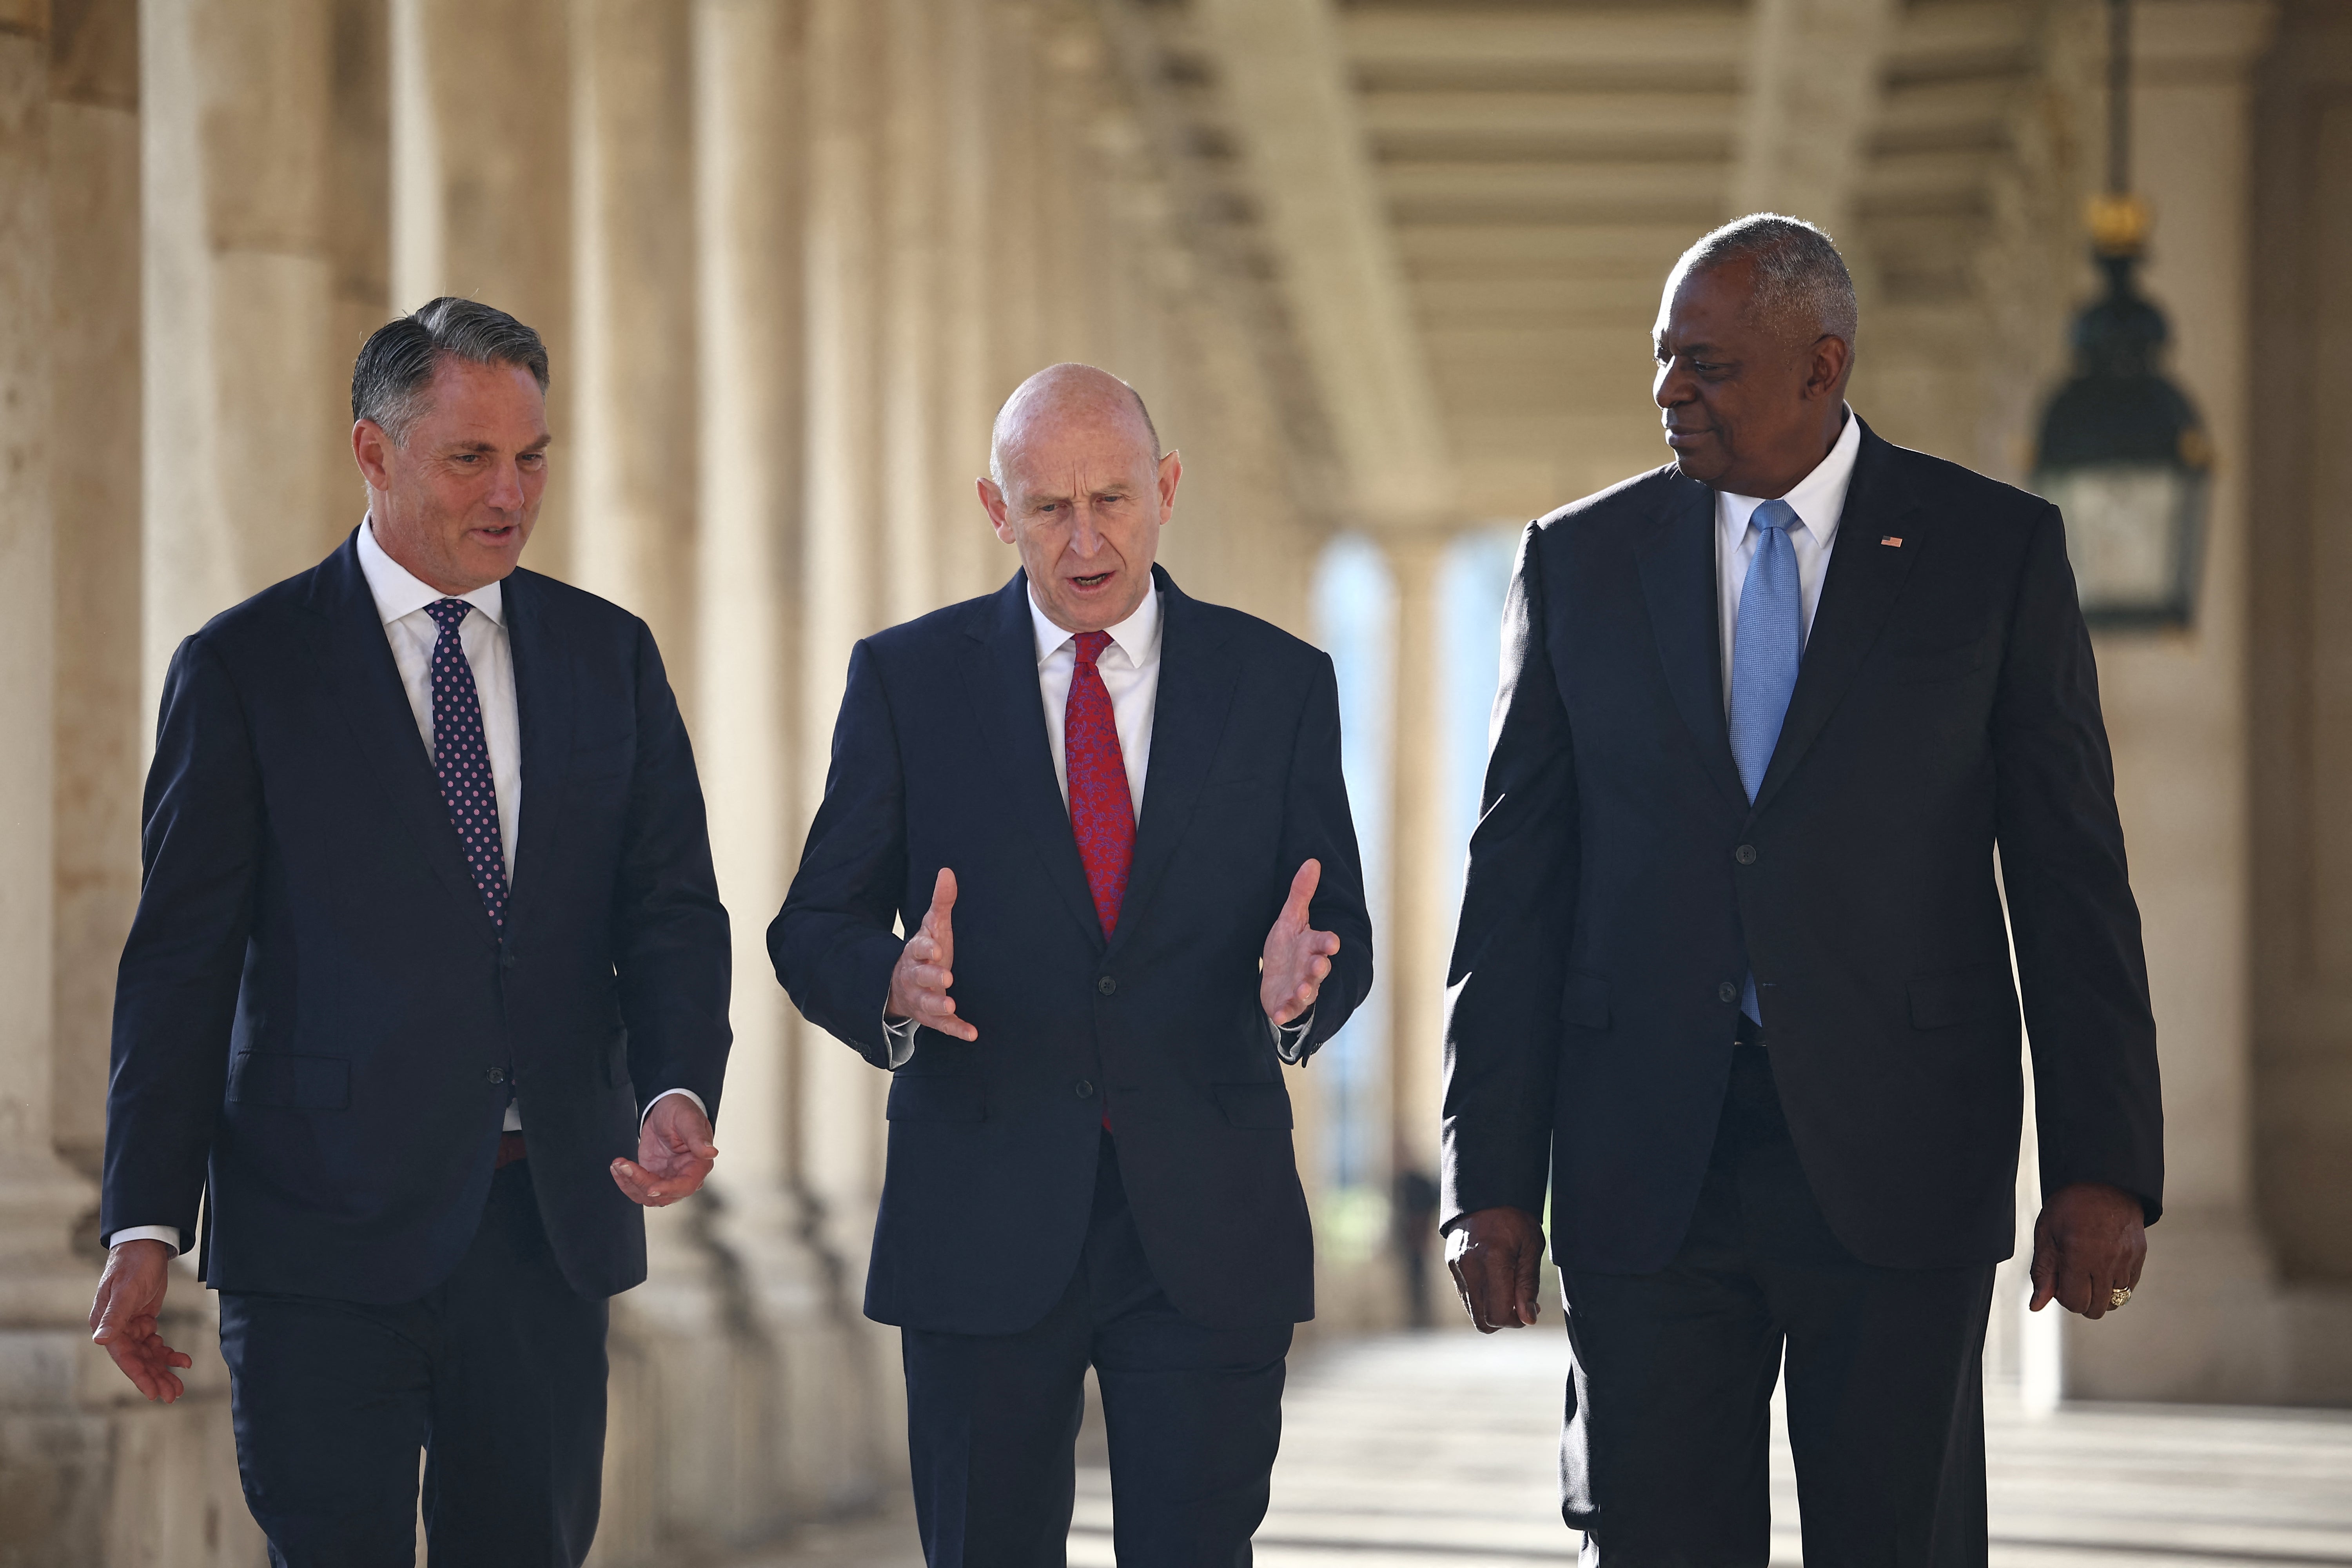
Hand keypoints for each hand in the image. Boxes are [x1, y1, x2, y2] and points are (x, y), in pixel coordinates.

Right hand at [89, 1239, 191, 1401]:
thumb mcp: (126, 1290)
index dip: (138, 1376)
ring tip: (179, 1387)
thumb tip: (100, 1340)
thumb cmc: (133, 1265)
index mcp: (106, 1325)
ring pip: (147, 1356)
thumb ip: (114, 1316)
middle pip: (137, 1361)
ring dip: (163, 1370)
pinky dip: (168, 1353)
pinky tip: (184, 1361)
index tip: (153, 1394)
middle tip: (173, 1395)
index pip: (124, 1357)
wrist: (146, 1246)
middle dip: (155, 1378)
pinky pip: (155, 1344)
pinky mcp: (144, 1321)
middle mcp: (116, 1329)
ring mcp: (130, 1326)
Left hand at [611, 1094, 719, 1206]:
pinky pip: (638, 1188)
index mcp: (698, 1164)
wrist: (666, 1109)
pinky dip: (625, 1182)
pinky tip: (618, 1167)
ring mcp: (667, 1178)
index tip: (651, 1188)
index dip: (668, 1189)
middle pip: (664, 1195)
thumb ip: (698, 1137)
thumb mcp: (689, 1119)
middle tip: (624, 1166)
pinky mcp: (652, 1176)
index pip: (686, 1185)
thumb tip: (710, 1152)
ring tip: (618, 1164)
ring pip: (648, 1196)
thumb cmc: (682, 1111)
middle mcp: (684, 1175)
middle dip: (641, 1183)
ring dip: (630, 1184)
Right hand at [889, 867, 975, 1041]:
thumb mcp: (933, 927)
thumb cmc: (926, 951)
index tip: (937, 948)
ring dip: (939, 1005)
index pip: (918, 948)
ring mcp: (922, 998)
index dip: (926, 949)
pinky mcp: (932, 1018)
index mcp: (915, 953)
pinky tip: (972, 1033)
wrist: (903, 985)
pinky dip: (957, 1030)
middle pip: (920, 976)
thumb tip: (947, 871)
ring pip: (927, 1003)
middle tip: (946, 978)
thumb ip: (941, 902)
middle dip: (931, 977)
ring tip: (951, 1005)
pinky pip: (943, 1026)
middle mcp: (915, 977)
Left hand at [1260, 859, 1339, 1027]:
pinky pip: (1289, 1010)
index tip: (1332, 942)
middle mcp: (1309, 968)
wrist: (1275, 980)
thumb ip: (1301, 893)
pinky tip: (1279, 1015)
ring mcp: (1300, 988)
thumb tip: (1312, 861)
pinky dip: (1286, 1013)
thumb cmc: (1286, 948)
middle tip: (1320, 965)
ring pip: (1308, 990)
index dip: (1327, 943)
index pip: (1323, 943)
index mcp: (1311, 946)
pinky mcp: (1288, 1004)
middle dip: (1319, 967)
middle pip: (1319, 968)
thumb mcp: (1290, 919)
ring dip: (1306, 990)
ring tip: (1301, 989)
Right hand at [1446, 1205, 1544, 1331]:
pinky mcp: (1450, 1265)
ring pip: (1472, 1310)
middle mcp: (1469, 1266)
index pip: (1498, 1314)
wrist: (1486, 1193)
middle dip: (1503, 1320)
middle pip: (1481, 1320)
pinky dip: (1482, 1298)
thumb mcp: (1531, 1247)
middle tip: (1519, 1305)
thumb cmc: (1515, 1219)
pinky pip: (1465, 1295)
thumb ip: (1528, 1285)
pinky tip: (1495, 1283)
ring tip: (1508, 1291)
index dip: (1516, 1321)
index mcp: (1492, 1259)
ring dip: (1491, 1310)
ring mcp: (1456, 1266)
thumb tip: (1528, 1319)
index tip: (1529, 1311)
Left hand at [2029, 1181, 2146, 1318]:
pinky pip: (2129, 1287)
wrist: (2104, 1181)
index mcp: (2079, 1256)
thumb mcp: (2046, 1233)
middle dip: (2081, 1300)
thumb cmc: (2070, 1205)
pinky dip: (2115, 1285)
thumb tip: (2036, 1306)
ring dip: (2100, 1294)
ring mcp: (2127, 1261)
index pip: (2075, 1303)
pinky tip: (2103, 1266)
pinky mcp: (2140, 1257)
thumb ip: (2042, 1272)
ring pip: (2116, 1301)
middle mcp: (2107, 1262)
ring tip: (2088, 1271)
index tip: (2058, 1279)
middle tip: (2072, 1277)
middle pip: (2097, 1309)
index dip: (2062, 1297)